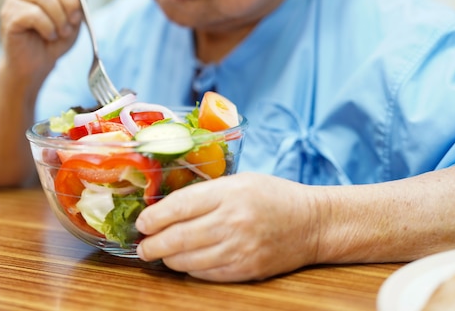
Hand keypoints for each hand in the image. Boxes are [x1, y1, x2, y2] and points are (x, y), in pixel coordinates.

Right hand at [0, 0, 94, 84]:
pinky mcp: (10, 16)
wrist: (38, 64)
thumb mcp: (75, 14)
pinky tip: (50, 35)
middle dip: (71, 1)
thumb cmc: (56, 38)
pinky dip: (49, 27)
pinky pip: (34, 13)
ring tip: (62, 31)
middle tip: (74, 20)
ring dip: (60, 17)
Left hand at [136, 173, 320, 281]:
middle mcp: (233, 221)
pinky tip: (184, 262)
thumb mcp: (238, 181)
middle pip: (178, 237)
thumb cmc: (272, 196)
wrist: (312, 223)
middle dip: (152, 244)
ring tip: (159, 253)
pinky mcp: (246, 269)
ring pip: (188, 260)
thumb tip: (165, 209)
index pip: (179, 207)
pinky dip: (189, 269)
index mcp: (229, 193)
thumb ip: (204, 193)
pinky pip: (206, 274)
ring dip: (167, 258)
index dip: (154, 217)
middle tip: (142, 246)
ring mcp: (240, 248)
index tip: (141, 222)